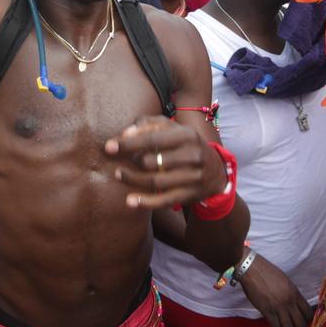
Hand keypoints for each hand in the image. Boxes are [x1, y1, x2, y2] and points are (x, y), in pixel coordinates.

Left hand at [105, 116, 220, 209]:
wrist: (216, 170)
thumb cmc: (185, 145)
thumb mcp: (173, 129)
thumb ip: (149, 125)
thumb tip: (125, 133)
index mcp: (187, 135)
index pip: (153, 138)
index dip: (129, 143)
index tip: (109, 147)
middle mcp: (192, 155)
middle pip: (152, 161)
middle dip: (132, 162)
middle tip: (119, 163)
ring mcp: (193, 177)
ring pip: (156, 181)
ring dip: (133, 180)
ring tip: (119, 175)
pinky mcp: (191, 195)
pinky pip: (165, 200)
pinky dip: (146, 202)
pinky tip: (130, 201)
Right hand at [237, 253, 313, 326]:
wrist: (252, 269)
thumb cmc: (266, 272)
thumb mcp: (285, 281)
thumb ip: (291, 294)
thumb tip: (293, 305)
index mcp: (295, 293)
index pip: (309, 313)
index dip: (307, 323)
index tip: (302, 325)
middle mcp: (290, 301)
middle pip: (301, 324)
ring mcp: (279, 307)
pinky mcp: (268, 311)